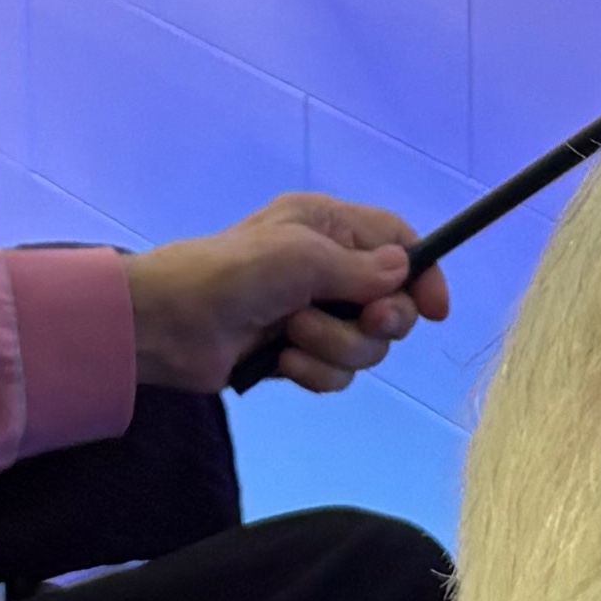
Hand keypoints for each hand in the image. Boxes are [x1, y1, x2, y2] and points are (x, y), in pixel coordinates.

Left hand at [122, 192, 446, 395]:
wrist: (167, 324)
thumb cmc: (230, 273)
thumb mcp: (301, 257)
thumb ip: (360, 268)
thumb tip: (405, 269)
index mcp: (328, 227)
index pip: (400, 244)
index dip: (423, 275)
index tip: (434, 310)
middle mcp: (326, 268)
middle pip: (393, 305)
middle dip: (379, 322)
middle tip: (363, 321)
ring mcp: (310, 314)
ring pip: (366, 346)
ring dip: (336, 348)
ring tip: (293, 338)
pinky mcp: (295, 355)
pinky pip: (336, 373)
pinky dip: (315, 373)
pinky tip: (282, 364)